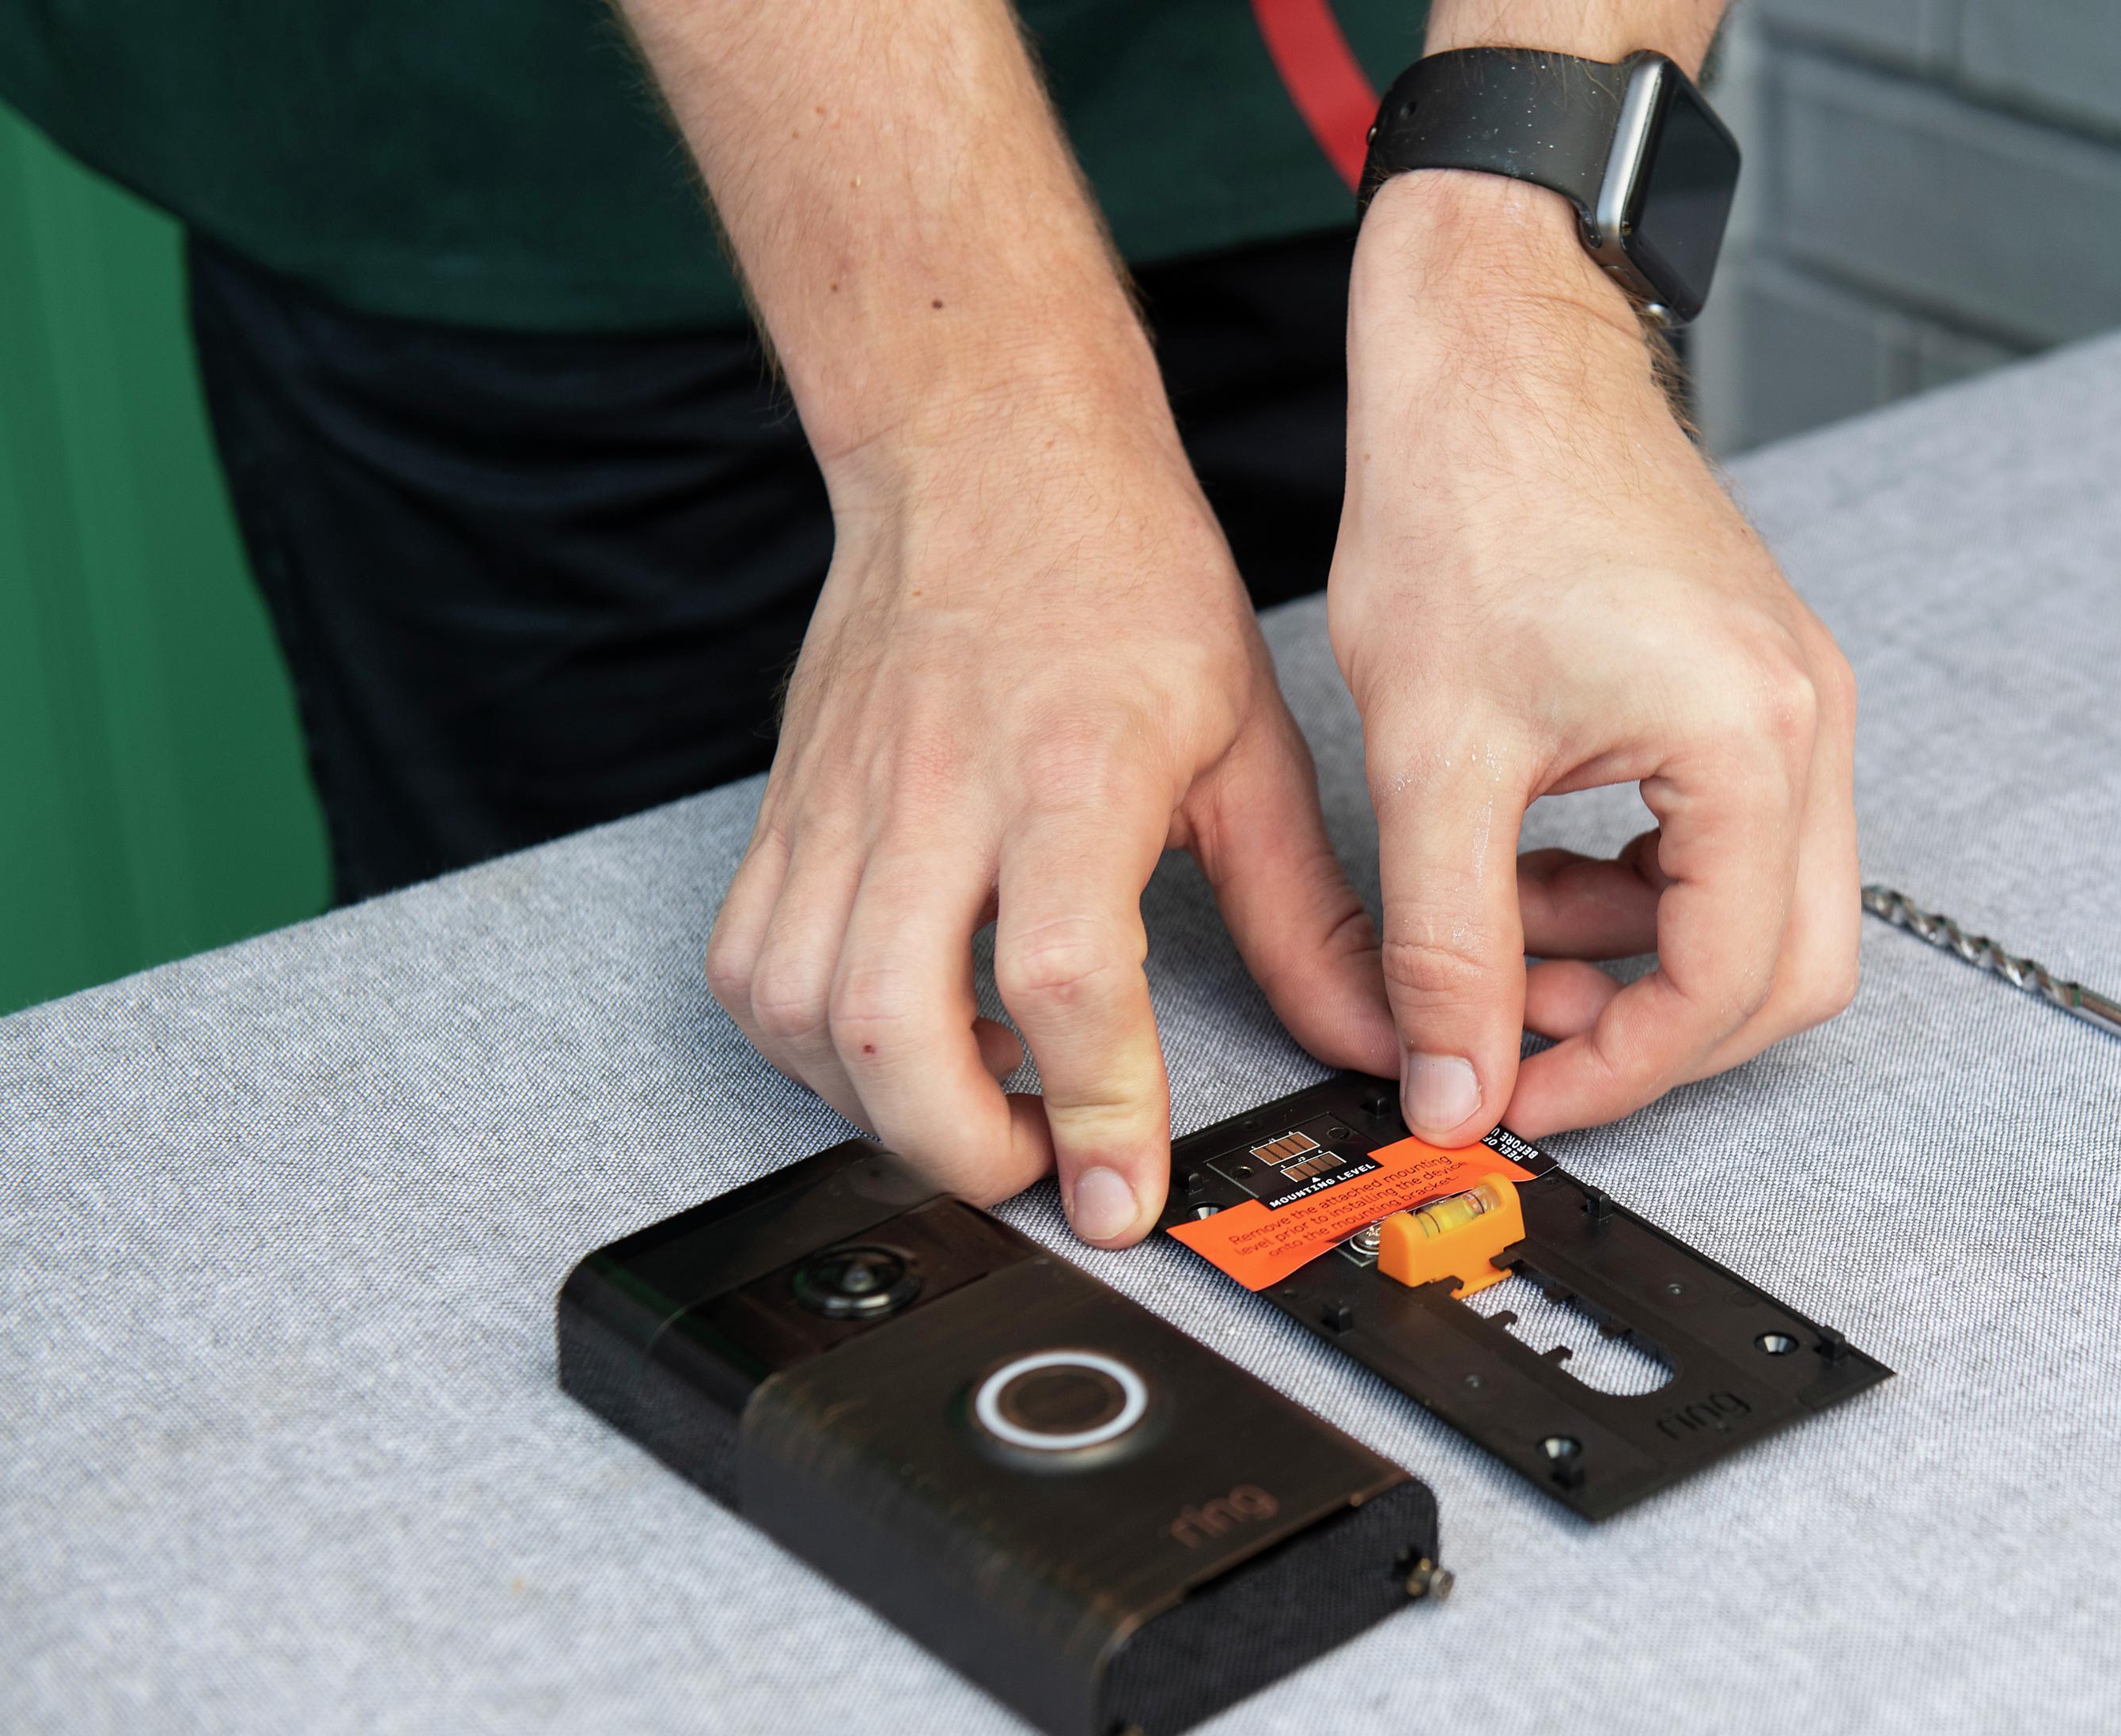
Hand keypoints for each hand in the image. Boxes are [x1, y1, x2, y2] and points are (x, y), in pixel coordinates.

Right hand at [707, 383, 1396, 1243]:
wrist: (985, 447)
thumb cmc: (1121, 575)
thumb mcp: (1252, 742)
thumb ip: (1310, 913)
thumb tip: (1376, 1037)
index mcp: (1071, 770)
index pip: (1060, 976)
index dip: (1094, 1105)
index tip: (1122, 1191)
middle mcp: (936, 791)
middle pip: (890, 1024)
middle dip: (958, 1147)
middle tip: (1039, 1169)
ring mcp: (840, 802)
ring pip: (795, 1010)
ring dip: (875, 1106)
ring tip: (976, 1107)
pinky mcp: (784, 808)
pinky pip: (744, 964)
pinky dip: (803, 1042)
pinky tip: (890, 1042)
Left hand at [1329, 170, 1859, 1145]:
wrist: (1495, 344)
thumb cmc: (1470, 494)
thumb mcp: (1432, 754)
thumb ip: (1447, 944)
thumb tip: (1457, 1085)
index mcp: (1751, 741)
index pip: (1728, 984)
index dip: (1619, 1073)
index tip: (1515, 1097)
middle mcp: (1808, 723)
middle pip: (1790, 970)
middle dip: (1656, 1032)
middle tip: (1526, 1042)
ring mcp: (1796, 698)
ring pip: (1766, 909)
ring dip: (1640, 956)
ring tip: (1503, 934)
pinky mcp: (1756, 682)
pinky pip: (1736, 839)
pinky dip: (1645, 886)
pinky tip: (1533, 865)